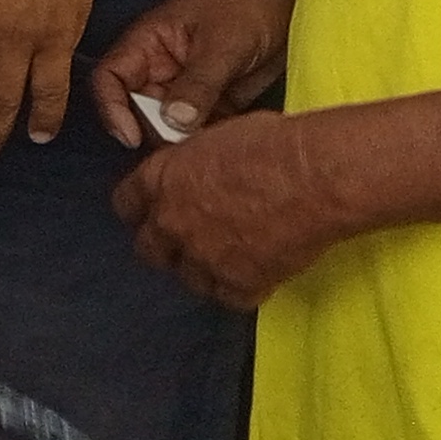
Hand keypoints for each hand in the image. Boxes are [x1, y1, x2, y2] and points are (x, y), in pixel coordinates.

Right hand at [90, 0, 307, 147]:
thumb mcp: (222, 43)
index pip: (110, 79)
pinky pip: (201, 130)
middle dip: (154, 132)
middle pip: (138, 110)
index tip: (132, 137)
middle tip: (181, 151)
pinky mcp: (214, 101)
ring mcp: (187, 87)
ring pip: (170, 125)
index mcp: (147, 43)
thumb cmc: (249, 2)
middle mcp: (160, 68)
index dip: (112, 108)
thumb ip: (197, 84)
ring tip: (207, 153)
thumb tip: (173, 123)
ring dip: (184, 143)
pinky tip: (226, 150)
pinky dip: (210, 143)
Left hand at [110, 108, 356, 308]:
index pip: (126, 205)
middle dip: (168, 249)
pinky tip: (261, 275)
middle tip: (195, 244)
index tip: (157, 214)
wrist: (314, 176)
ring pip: (189, 280)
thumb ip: (193, 167)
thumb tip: (199, 176)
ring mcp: (203, 257)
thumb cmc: (273, 143)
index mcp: (161, 179)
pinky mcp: (238, 283)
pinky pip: (230, 298)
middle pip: (150, 251)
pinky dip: (243, 290)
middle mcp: (172, 222)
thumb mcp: (214, 141)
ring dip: (207, 272)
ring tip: (234, 260)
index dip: (143, 211)